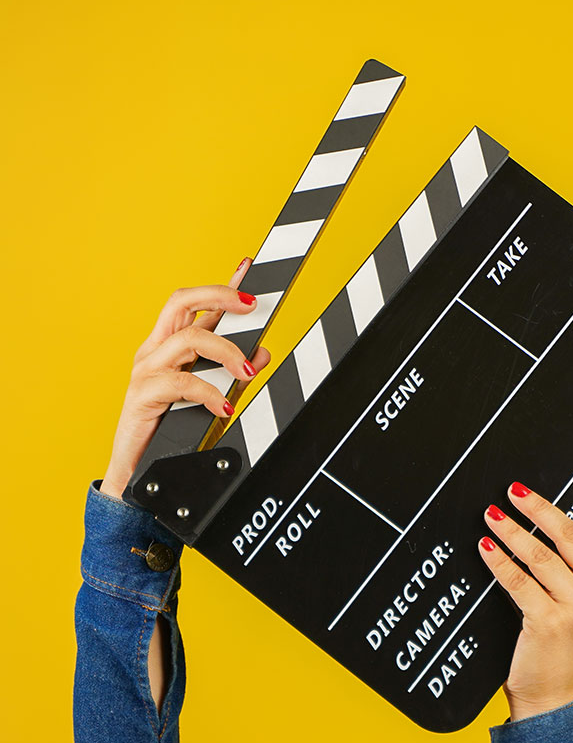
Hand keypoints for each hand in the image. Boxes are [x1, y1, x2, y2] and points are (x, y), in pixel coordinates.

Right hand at [99, 258, 270, 497]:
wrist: (139, 475)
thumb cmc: (171, 431)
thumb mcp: (211, 397)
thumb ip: (233, 373)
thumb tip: (262, 352)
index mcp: (169, 346)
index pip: (194, 304)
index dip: (221, 284)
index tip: (248, 267)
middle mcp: (155, 350)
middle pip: (180, 302)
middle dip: (219, 296)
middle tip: (252, 306)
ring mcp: (146, 370)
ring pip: (188, 339)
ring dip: (226, 353)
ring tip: (248, 373)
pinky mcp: (143, 396)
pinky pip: (181, 383)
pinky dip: (209, 393)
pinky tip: (224, 408)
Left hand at [478, 471, 572, 720]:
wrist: (552, 693)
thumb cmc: (562, 640)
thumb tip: (546, 521)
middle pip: (571, 536)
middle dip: (540, 508)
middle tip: (515, 490)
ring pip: (539, 555)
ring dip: (512, 531)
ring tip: (492, 514)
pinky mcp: (549, 622)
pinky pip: (518, 581)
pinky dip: (499, 561)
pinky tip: (486, 546)